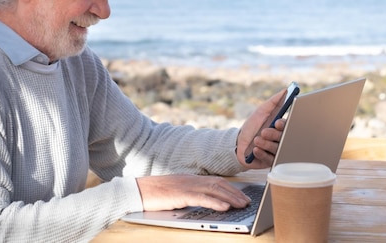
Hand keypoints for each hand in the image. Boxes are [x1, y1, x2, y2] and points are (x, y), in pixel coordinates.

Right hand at [136, 175, 250, 211]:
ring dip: (230, 197)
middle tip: (247, 201)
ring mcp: (186, 186)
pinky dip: (215, 202)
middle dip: (235, 193)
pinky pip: (202, 198)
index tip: (241, 195)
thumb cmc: (154, 193)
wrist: (137, 190)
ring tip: (242, 204)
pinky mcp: (181, 195)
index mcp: (190, 179)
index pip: (215, 181)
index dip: (231, 188)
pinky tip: (225, 207)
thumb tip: (202, 201)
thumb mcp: (175, 193)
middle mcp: (191, 180)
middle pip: (219, 184)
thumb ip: (188, 194)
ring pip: (214, 190)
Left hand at [236, 90, 286, 168]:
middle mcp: (281, 141)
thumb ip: (274, 101)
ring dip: (266, 144)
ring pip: (277, 150)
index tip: (277, 122)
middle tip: (264, 131)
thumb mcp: (262, 111)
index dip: (283, 125)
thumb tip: (285, 90)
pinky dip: (262, 153)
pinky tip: (255, 149)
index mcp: (282, 129)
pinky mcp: (269, 162)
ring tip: (256, 139)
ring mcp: (276, 152)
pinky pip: (269, 160)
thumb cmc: (252, 126)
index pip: (288, 127)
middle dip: (274, 135)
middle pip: (284, 139)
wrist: (238, 141)